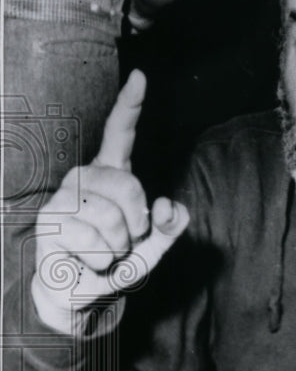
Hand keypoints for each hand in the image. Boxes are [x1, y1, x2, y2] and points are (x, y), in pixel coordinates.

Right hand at [32, 71, 189, 333]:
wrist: (86, 292)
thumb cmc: (118, 260)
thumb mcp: (156, 243)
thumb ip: (171, 223)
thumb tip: (167, 206)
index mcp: (112, 173)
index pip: (119, 133)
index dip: (130, 106)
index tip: (140, 77)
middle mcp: (85, 177)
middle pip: (128, 185)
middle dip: (137, 222)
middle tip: (126, 240)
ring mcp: (64, 197)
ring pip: (110, 217)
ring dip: (119, 246)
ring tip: (106, 252)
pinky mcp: (49, 222)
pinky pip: (92, 240)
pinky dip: (103, 260)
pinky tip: (91, 261)